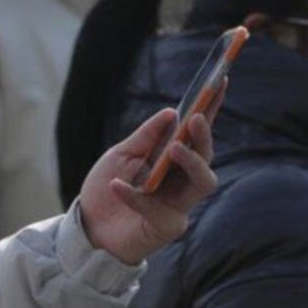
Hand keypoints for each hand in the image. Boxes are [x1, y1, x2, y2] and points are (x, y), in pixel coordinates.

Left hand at [77, 108, 217, 264]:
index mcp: (173, 160)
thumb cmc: (106, 186)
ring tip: (174, 148)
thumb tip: (172, 112)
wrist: (87, 226)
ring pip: (203, 183)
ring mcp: (179, 206)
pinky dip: (135, 194)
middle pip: (207, 158)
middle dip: (204, 138)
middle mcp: (182, 182)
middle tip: (195, 119)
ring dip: (191, 162)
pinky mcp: (166, 226)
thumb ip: (147, 136)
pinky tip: (117, 185)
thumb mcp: (122, 154)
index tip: (220, 81)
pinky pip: (157, 207)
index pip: (197, 134)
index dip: (212, 109)